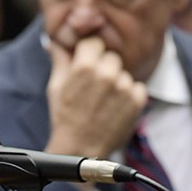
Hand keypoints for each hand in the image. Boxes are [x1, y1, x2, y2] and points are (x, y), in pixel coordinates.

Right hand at [46, 37, 146, 158]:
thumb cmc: (64, 117)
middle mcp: (106, 74)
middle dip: (104, 67)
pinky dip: (129, 95)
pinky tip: (114, 107)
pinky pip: (137, 86)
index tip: (87, 64)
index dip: (90, 53)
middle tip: (94, 87)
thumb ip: (60, 59)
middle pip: (111, 56)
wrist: (79, 149)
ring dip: (116, 83)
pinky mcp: (137, 100)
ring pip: (123, 72)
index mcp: (84, 67)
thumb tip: (54, 41)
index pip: (95, 42)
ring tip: (103, 101)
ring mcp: (123, 87)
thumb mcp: (56, 86)